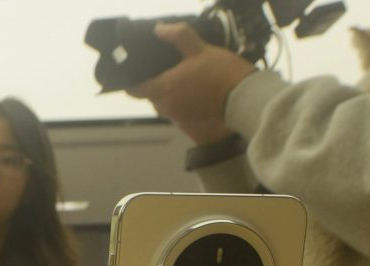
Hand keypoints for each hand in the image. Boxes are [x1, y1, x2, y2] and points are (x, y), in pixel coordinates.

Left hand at [128, 22, 256, 144]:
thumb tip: (160, 29)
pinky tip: (196, 92)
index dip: (133, 83)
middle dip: (156, 86)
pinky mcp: (190, 123)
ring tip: (186, 81)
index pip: (135, 90)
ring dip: (170, 95)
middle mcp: (166, 106)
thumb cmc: (222, 73)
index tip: (138, 75)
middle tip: (170, 72)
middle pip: (151, 96)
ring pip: (165, 105)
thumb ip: (178, 36)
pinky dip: (182, 103)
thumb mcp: (199, 48)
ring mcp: (177, 117)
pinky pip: (178, 112)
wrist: (245, 98)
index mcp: (163, 89)